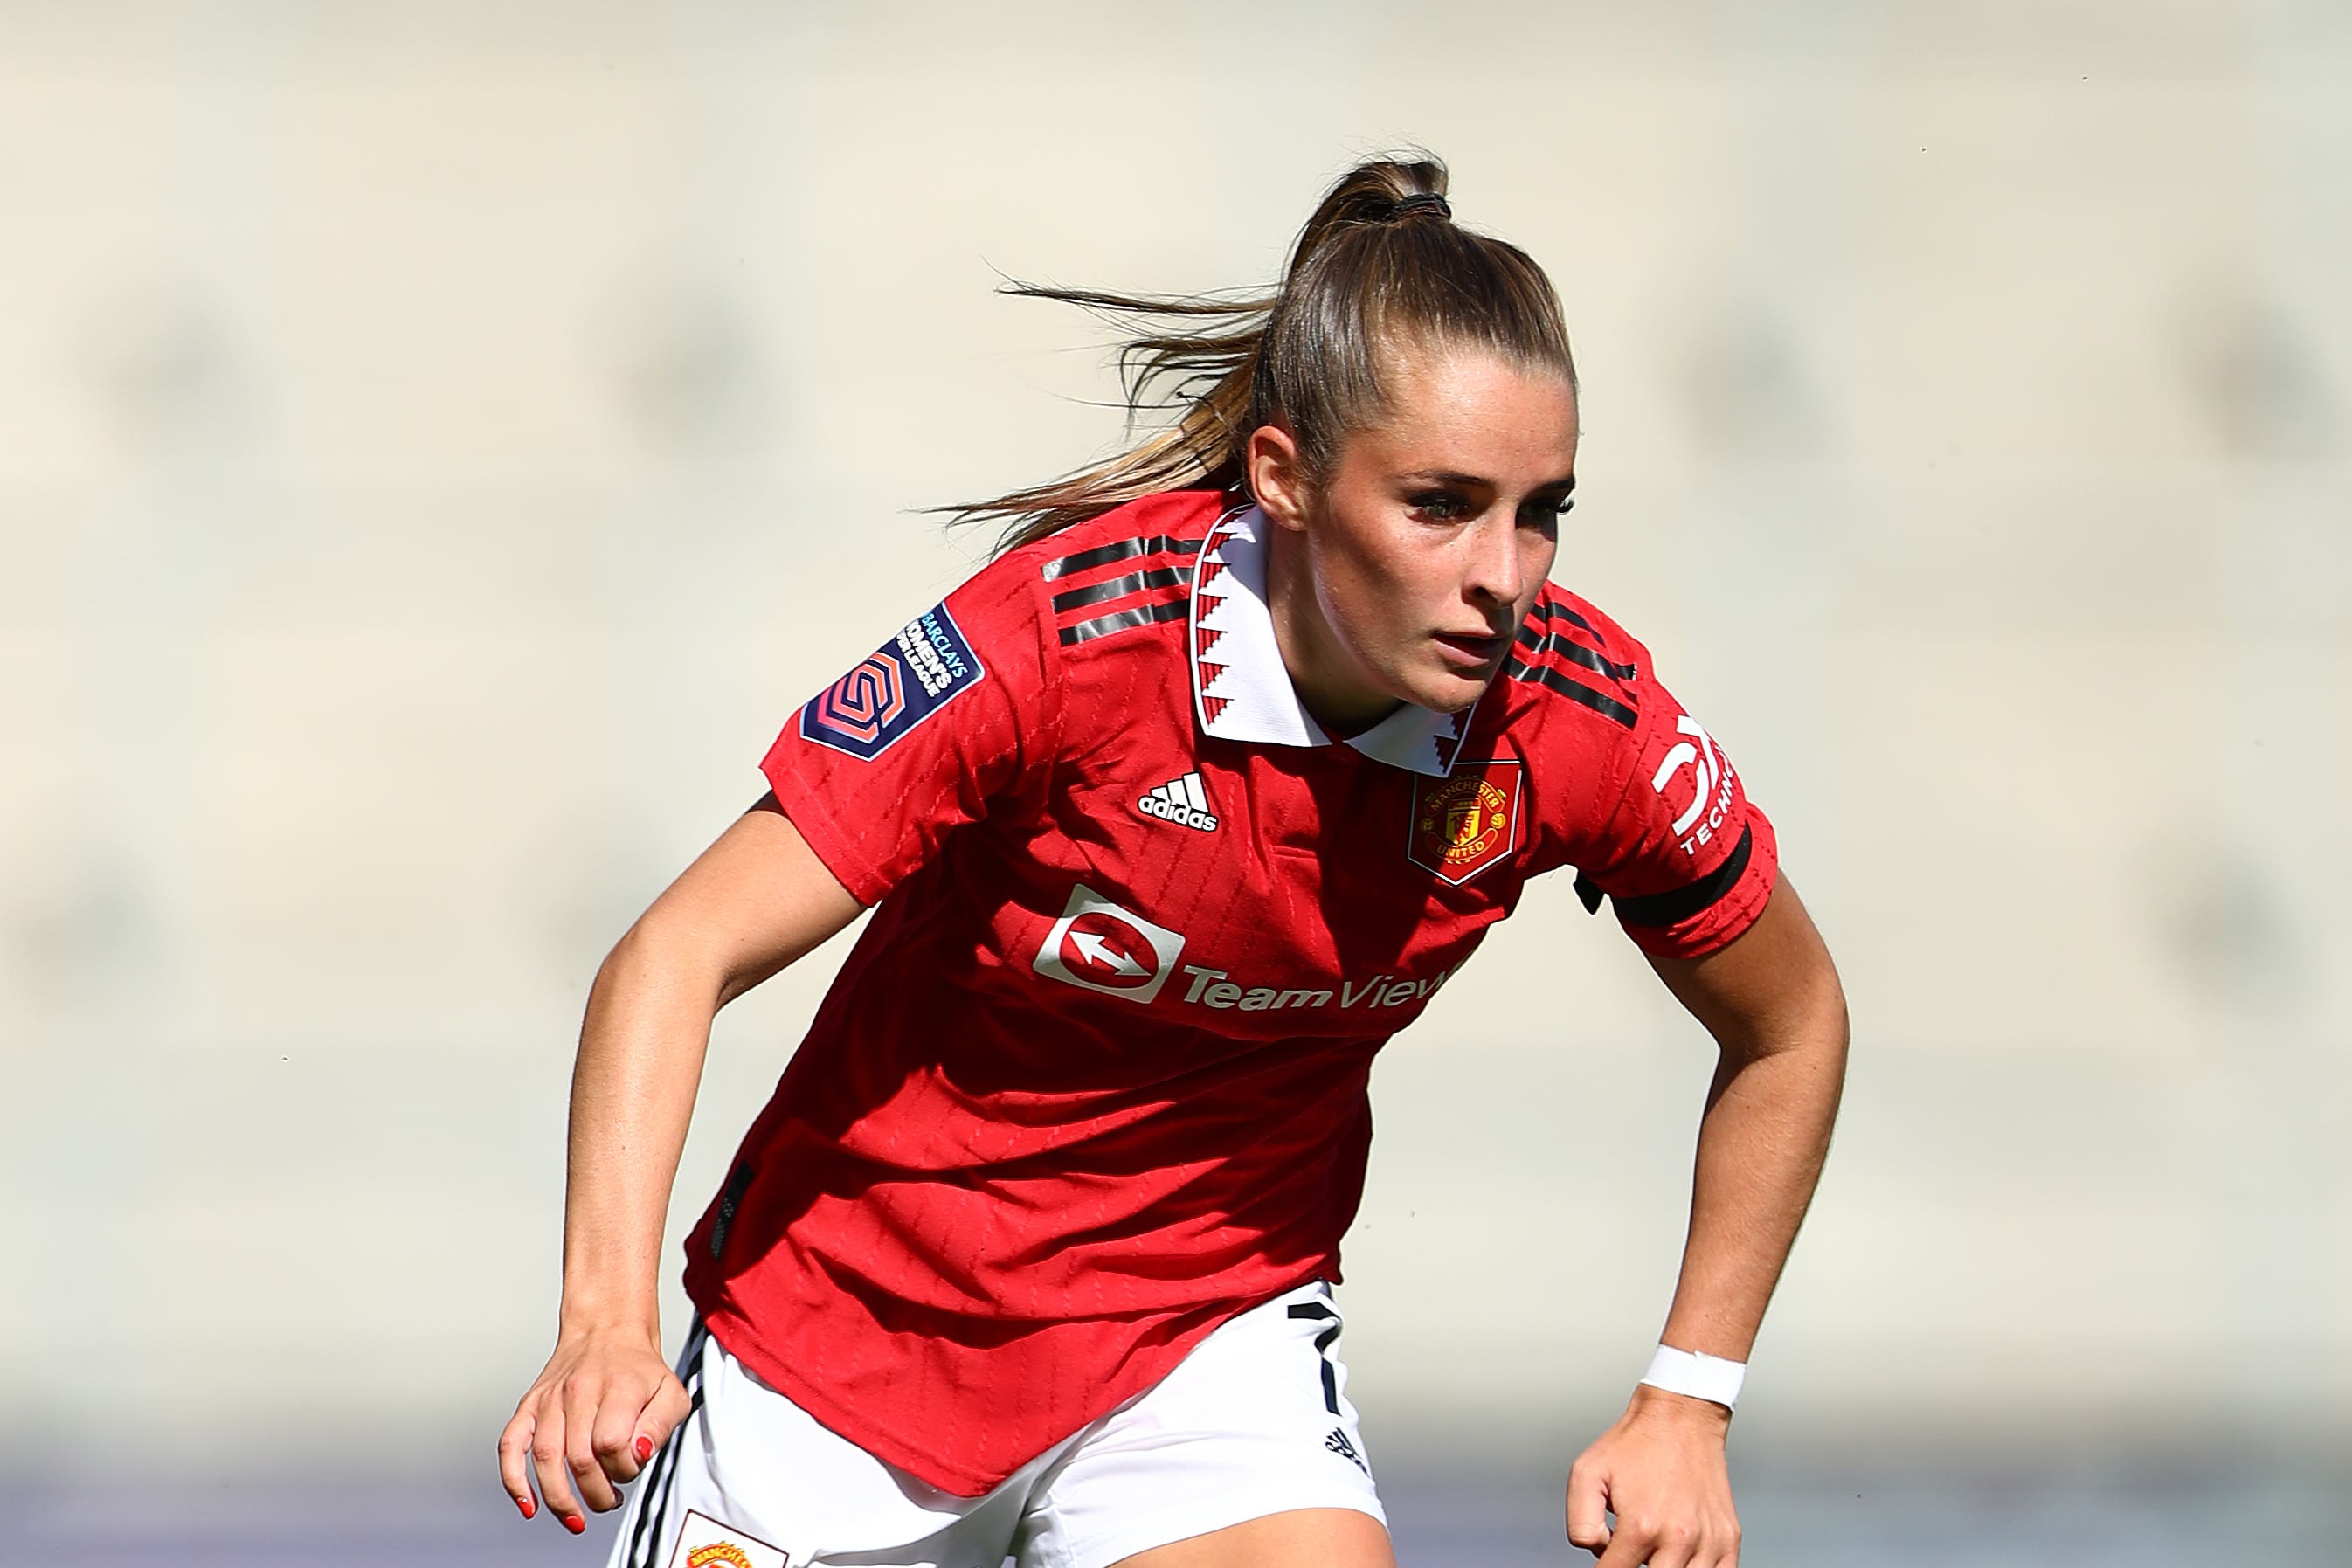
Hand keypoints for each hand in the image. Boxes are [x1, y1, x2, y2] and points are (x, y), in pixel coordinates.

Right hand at [498, 1320, 690, 1531]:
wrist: (608, 1330)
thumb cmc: (639, 1369)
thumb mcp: (671, 1392)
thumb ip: (662, 1426)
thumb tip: (639, 1453)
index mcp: (617, 1387)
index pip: (613, 1444)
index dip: (624, 1468)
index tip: (632, 1467)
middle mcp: (579, 1391)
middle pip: (580, 1458)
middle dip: (597, 1493)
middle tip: (609, 1498)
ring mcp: (550, 1399)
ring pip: (547, 1459)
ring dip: (561, 1498)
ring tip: (577, 1516)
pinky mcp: (530, 1406)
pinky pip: (511, 1446)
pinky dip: (514, 1480)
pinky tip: (528, 1505)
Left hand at [1565, 1385, 1739, 1566]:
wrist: (1680, 1418)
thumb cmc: (1635, 1444)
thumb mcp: (1586, 1474)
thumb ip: (1580, 1524)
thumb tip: (1597, 1554)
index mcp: (1642, 1526)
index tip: (1606, 1561)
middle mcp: (1679, 1538)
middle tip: (1630, 1551)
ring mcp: (1708, 1541)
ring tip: (1654, 1549)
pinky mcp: (1729, 1538)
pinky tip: (1681, 1558)